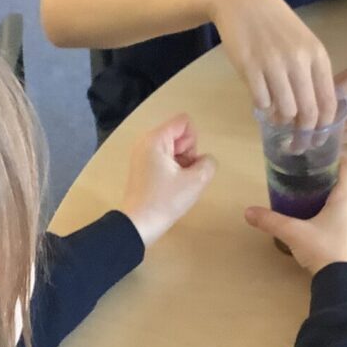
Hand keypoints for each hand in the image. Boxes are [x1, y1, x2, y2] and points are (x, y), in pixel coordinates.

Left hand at [121, 114, 216, 246]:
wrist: (138, 224)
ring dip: (182, 164)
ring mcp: (142, 154)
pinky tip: (170, 187)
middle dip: (188, 153)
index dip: (193, 142)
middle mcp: (146, 141)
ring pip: (174, 148)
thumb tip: (204, 161)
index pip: (185, 122)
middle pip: (179, 134)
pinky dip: (172, 169)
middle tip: (182, 176)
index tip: (186, 162)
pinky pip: (165, 158)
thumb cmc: (165, 201)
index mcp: (155, 139)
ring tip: (177, 184)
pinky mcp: (142, 167)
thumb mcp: (196, 181)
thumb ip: (208, 163)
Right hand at [210, 0, 337, 128]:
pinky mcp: (249, 67)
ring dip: (281, 120)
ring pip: (285, 110)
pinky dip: (263, 108)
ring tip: (277, 117)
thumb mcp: (302, 41)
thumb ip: (311, 71)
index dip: (325, 126)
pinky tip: (262, 102)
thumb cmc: (274, 22)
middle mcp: (299, 60)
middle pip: (308, 111)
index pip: (328, 101)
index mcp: (317, 54)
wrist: (241, 0)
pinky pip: (261, 101)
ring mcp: (273, 64)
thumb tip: (314, 108)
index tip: (319, 138)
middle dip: (304, 134)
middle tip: (298, 143)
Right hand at [244, 156, 346, 272]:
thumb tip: (248, 212)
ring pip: (346, 200)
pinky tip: (315, 220)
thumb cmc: (324, 249)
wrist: (345, 284)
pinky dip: (332, 212)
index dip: (336, 157)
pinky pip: (345, 216)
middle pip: (346, 181)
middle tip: (305, 176)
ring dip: (330, 195)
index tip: (317, 158)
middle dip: (327, 176)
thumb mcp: (293, 233)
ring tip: (307, 196)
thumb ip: (270, 221)